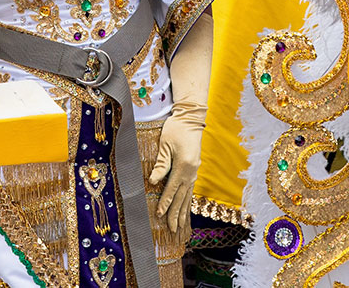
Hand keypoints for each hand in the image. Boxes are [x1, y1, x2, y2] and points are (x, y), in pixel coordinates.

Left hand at [148, 102, 202, 246]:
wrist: (191, 119)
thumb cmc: (176, 129)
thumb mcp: (165, 145)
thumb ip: (161, 164)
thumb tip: (153, 181)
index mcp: (184, 166)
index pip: (172, 188)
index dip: (165, 202)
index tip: (159, 214)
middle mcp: (191, 172)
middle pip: (182, 197)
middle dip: (175, 213)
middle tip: (171, 228)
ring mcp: (194, 172)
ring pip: (187, 195)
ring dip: (182, 211)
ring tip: (179, 225)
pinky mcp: (194, 170)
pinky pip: (190, 190)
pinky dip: (187, 201)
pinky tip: (184, 209)